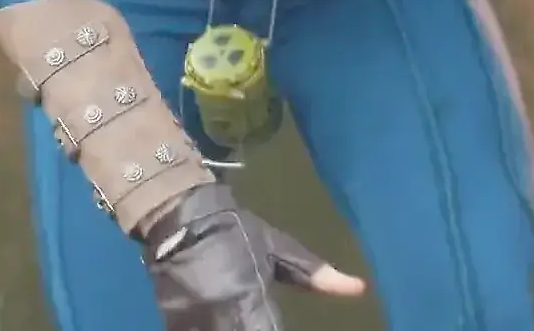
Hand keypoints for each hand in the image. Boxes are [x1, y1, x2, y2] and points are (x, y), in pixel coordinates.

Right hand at [140, 183, 365, 329]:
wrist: (179, 215)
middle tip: (264, 321)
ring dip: (235, 330)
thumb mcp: (278, 248)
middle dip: (256, 330)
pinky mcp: (173, 324)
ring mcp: (192, 323)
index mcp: (248, 298)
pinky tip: (224, 322)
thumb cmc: (236, 230)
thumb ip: (316, 275)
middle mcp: (219, 317)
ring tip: (246, 320)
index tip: (281, 326)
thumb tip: (360, 289)